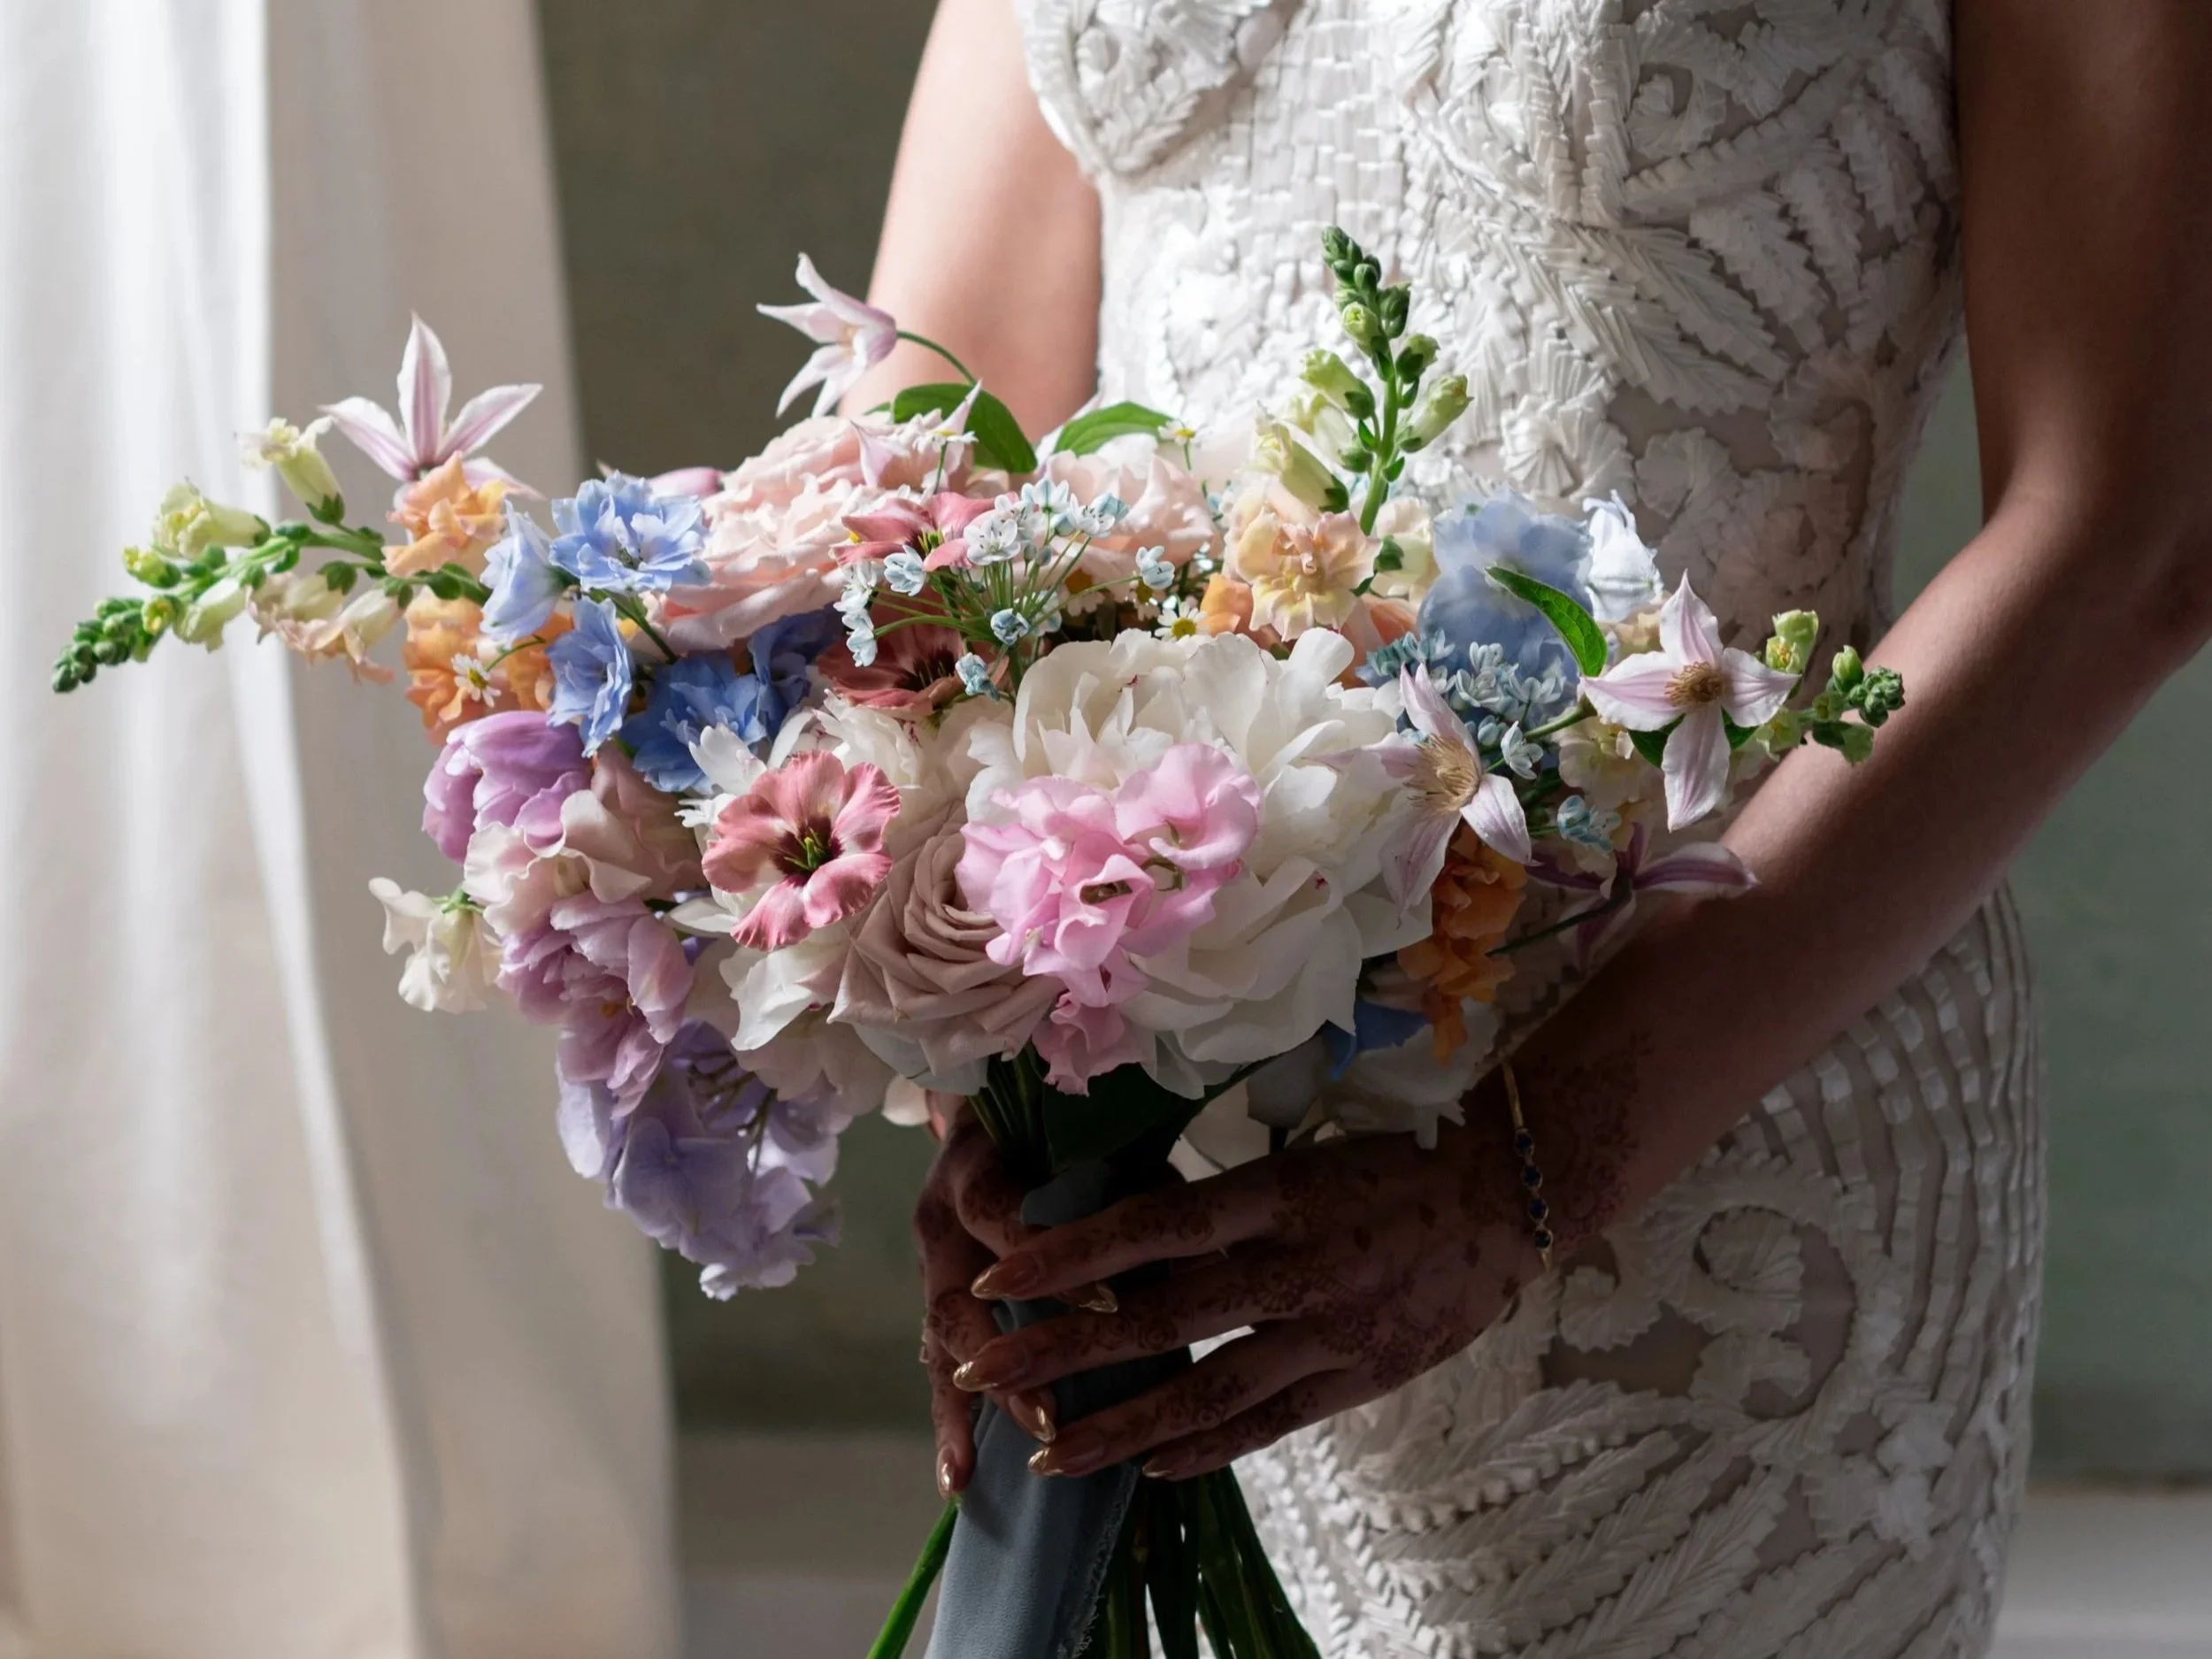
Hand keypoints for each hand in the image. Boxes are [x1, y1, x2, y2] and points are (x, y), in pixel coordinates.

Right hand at [912, 1107, 1115, 1495]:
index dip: (1052, 1261)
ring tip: (976, 1470)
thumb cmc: (1064, 1141)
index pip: (1007, 1217)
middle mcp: (940, 1225)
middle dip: (1004, 1362)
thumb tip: (1207, 1259)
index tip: (1110, 1304)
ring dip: (964, 1410)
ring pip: (938, 1346)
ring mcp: (930, 1271)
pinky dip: (949, 1428)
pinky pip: (936, 1371)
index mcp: (975, 1173)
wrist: (992, 1125)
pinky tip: (959, 1482)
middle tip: (1049, 1415)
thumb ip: (1138, 1199)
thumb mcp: (1101, 1152)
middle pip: (957, 1300)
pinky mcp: (935, 1307)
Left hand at [951, 1110, 1543, 1482]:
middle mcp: (1294, 1265)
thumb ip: (1219, 1208)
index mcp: (1272, 1195)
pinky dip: (1204, 1449)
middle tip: (982, 1376)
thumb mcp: (1298, 1165)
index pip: (1147, 1229)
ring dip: (1119, 1427)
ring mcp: (1328, 1330)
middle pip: (1157, 1319)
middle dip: (1061, 1352)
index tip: (993, 1280)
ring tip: (1050, 1453)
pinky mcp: (1359, 1378)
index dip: (1065, 1258)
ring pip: (1204, 1392)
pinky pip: (1268, 1424)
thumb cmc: (1390, 1166)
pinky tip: (1149, 1468)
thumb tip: (1121, 1238)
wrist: (1510, 1195)